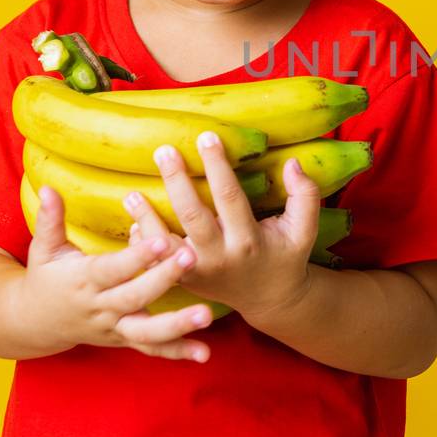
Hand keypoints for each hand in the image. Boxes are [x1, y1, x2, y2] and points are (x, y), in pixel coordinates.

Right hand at [16, 184, 213, 362]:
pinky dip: (178, 351)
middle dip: (163, 279)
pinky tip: (205, 353)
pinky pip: (152, 349)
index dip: (136, 256)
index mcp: (84, 280)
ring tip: (206, 315)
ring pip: (146, 331)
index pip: (113, 269)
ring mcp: (114, 327)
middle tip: (191, 258)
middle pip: (135, 296)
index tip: (161, 239)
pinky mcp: (125, 340)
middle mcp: (101, 307)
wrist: (36, 322)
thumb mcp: (44, 248)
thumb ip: (50, 220)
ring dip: (178, 325)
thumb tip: (49, 188)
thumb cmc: (46, 276)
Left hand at [125, 131, 322, 321]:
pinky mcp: (183, 280)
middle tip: (164, 150)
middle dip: (176, 181)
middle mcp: (219, 257)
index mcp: (248, 241)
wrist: (269, 299)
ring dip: (147, 217)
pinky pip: (156, 262)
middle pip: (192, 215)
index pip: (229, 196)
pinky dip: (143, 240)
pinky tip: (134, 218)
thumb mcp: (304, 230)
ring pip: (165, 244)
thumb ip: (305, 196)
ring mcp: (197, 271)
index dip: (217, 166)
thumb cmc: (286, 257)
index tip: (207, 137)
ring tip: (131, 192)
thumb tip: (292, 163)